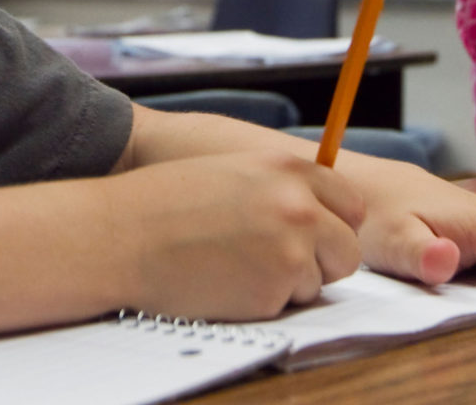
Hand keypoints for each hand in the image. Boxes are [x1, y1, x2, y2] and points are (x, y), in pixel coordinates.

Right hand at [112, 151, 363, 319]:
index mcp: (290, 170)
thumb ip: (281, 187)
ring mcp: (291, 251)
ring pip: (318, 282)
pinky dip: (261, 302)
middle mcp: (300, 207)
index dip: (334, 226)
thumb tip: (319, 213)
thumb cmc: (166, 202)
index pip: (352, 206)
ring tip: (235, 265)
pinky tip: (224, 282)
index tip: (314, 235)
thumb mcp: (234, 171)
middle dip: (321, 261)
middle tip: (276, 261)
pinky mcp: (273, 292)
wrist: (123, 235)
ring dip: (287, 283)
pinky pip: (286, 305)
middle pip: (347, 250)